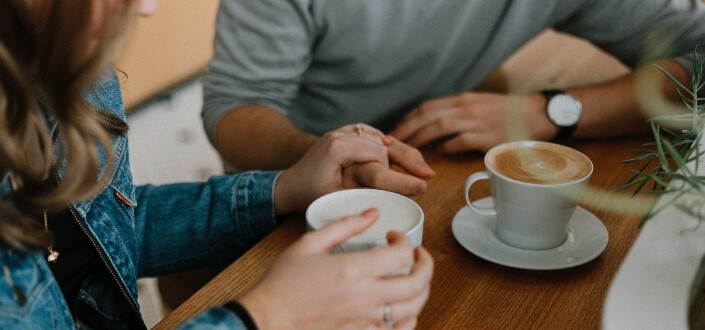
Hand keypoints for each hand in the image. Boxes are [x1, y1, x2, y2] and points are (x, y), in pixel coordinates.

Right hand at [238, 209, 433, 329]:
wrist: (268, 319)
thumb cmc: (284, 282)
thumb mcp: (309, 243)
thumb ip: (344, 225)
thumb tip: (372, 213)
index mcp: (353, 269)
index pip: (401, 254)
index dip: (404, 240)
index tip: (393, 236)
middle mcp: (365, 297)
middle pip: (418, 283)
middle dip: (426, 265)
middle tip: (418, 256)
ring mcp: (365, 320)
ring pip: (414, 309)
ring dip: (422, 291)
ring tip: (415, 278)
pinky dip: (409, 317)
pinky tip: (403, 306)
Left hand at [275, 124, 432, 214]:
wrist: (288, 184)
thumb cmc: (309, 194)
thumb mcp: (336, 197)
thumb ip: (361, 192)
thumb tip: (392, 198)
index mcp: (338, 148)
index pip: (378, 155)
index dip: (400, 172)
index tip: (420, 184)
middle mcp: (340, 135)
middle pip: (382, 143)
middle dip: (408, 158)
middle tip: (428, 175)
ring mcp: (341, 132)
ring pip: (378, 137)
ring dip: (399, 150)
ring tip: (421, 166)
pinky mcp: (342, 134)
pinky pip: (369, 133)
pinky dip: (384, 141)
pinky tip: (398, 149)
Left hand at [390, 92, 553, 152]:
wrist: (540, 114)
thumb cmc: (510, 113)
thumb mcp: (480, 105)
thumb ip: (459, 113)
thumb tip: (436, 128)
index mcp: (463, 100)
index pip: (427, 106)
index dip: (408, 119)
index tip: (396, 130)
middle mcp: (466, 107)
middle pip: (428, 115)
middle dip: (407, 129)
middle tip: (392, 143)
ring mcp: (477, 121)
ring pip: (440, 126)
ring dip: (420, 138)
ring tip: (408, 150)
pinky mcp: (488, 136)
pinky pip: (461, 140)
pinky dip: (447, 147)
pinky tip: (438, 154)